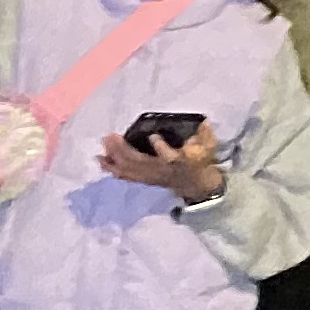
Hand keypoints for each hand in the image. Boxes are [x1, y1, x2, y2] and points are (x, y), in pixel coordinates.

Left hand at [98, 123, 222, 206]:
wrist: (197, 186)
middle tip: (112, 137)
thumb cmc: (201, 163)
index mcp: (179, 162)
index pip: (170, 157)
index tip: (153, 136)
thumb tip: (204, 122)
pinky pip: (126, 175)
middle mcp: (162, 171)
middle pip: (140, 163)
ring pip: (130, 169)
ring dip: (114, 158)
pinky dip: (113, 168)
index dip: (161, 147)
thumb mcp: (209, 148)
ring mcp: (151, 177)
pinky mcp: (145, 179)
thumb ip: (206, 136)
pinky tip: (101, 161)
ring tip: (103, 146)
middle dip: (124, 151)